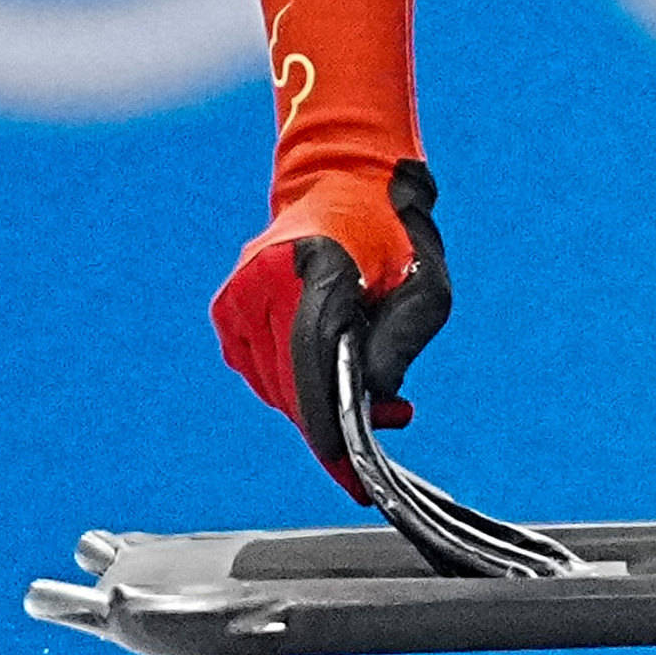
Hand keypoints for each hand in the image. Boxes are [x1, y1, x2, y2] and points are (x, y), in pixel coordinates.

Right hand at [209, 159, 453, 500]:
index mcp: (316, 267)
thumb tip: (374, 401)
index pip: (312, 360)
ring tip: (370, 391)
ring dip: (317, 405)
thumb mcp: (427, 286)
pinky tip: (330, 370)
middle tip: (385, 426)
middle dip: (335, 424)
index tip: (352, 473)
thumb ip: (403, 343)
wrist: (342, 181)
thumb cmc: (392, 232)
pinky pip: (262, 374)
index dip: (329, 425)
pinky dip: (294, 386)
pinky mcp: (228, 312)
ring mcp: (239, 298)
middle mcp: (264, 282)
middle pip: (292, 386)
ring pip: (275, 388)